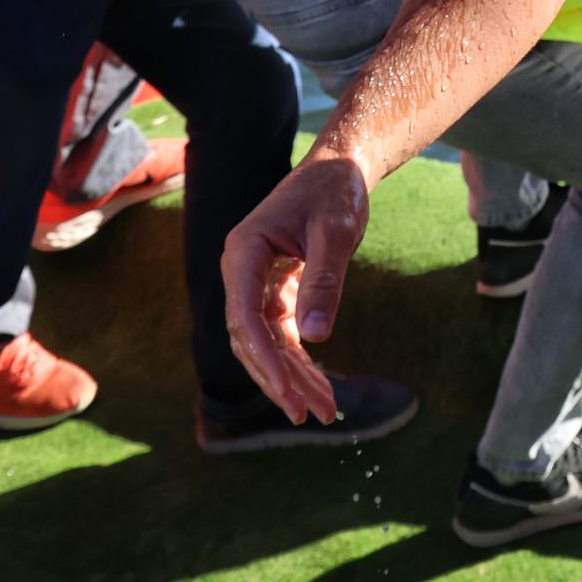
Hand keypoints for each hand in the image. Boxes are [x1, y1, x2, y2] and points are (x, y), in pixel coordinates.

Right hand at [221, 152, 370, 424]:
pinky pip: (281, 334)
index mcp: (244, 250)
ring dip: (291, 376)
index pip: (244, 316)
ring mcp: (255, 282)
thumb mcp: (336, 230)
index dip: (264, 358)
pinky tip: (319, 386)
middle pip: (250, 339)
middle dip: (279, 378)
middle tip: (309, 413)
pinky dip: (299, 359)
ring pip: (265, 343)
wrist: (340, 168)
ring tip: (323, 409)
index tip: (289, 391)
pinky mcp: (274, 290)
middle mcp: (242, 269)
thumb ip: (324, 279)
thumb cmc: (335, 190)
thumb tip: (315, 336)